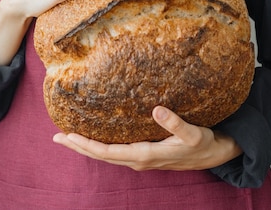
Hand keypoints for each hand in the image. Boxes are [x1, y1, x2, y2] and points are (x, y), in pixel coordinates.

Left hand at [53, 106, 241, 170]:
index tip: (69, 136)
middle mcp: (138, 161)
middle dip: (79, 147)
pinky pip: (114, 153)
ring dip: (86, 147)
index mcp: (145, 155)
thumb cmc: (203, 143)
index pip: (108, 152)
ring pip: (106, 156)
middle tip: (56, 137)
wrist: (214, 155)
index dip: (87, 145)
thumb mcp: (193, 133)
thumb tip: (156, 109)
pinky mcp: (143, 155)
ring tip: (68, 137)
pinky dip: (99, 147)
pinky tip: (94, 138)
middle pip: (101, 156)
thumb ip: (175, 123)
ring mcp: (140, 159)